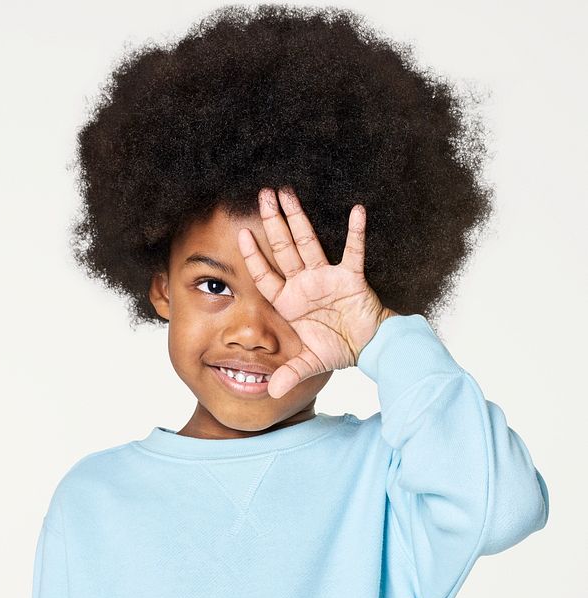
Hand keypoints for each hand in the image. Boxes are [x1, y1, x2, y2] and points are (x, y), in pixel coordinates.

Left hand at [237, 187, 397, 397]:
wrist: (368, 348)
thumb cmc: (337, 349)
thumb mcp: (309, 363)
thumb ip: (290, 374)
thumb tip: (271, 393)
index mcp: (290, 301)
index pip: (266, 275)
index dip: (253, 256)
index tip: (240, 234)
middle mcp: (304, 284)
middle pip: (283, 249)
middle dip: (272, 222)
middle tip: (261, 195)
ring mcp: (327, 277)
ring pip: (308, 242)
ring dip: (298, 218)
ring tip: (287, 192)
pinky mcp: (351, 278)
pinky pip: (353, 252)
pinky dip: (355, 232)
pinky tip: (355, 211)